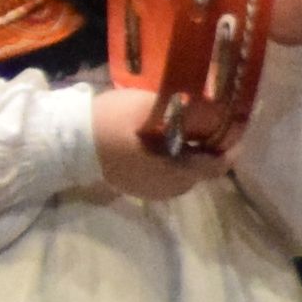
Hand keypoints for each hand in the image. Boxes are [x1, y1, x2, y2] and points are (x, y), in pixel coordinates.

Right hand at [88, 85, 229, 202]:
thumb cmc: (111, 123)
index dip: (231, 145)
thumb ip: (192, 113)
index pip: (218, 165)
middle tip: (207, 120)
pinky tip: (161, 141)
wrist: (65, 143)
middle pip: (202, 170)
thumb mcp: (153, 109)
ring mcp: (151, 191)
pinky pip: (166, 175)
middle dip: (209, 147)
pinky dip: (172, 159)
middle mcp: (169, 189)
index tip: (235, 125)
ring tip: (184, 127)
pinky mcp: (136, 187)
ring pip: (184, 173)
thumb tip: (223, 113)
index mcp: (176, 172)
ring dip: (189, 152)